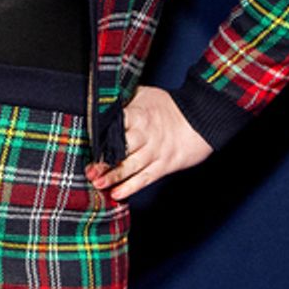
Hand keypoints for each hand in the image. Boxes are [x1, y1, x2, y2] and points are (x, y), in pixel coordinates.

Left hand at [87, 85, 213, 202]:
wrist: (201, 119)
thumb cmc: (169, 107)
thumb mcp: (145, 94)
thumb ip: (125, 99)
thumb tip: (101, 99)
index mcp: (139, 115)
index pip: (116, 124)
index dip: (101, 133)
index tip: (87, 141)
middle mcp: (146, 134)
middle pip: (121, 148)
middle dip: (104, 159)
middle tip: (90, 169)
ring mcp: (154, 152)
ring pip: (131, 166)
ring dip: (113, 176)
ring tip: (98, 183)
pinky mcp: (162, 166)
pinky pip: (144, 179)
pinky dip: (130, 187)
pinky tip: (117, 194)